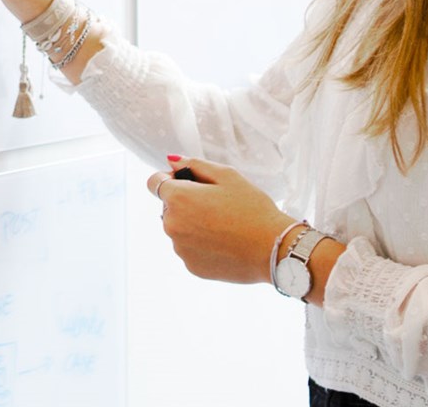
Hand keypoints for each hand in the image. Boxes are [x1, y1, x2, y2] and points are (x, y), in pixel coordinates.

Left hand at [146, 158, 295, 285]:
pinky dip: (201, 244)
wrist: (273, 249)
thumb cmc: (253, 209)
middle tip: (217, 205)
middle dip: (185, 202)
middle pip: (168, 207)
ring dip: (192, 224)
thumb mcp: (227, 175)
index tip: (189, 183)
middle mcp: (171, 224)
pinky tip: (225, 243)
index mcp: (178, 199)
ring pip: (179, 229)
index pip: (154, 182)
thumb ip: (194, 164)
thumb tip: (171, 161)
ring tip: (224, 225)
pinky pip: (189, 249)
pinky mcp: (191, 266)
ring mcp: (180, 248)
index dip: (170, 179)